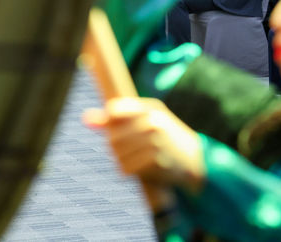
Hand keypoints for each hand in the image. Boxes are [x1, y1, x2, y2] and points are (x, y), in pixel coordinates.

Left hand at [84, 97, 204, 190]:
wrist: (195, 159)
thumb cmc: (167, 137)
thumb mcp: (148, 120)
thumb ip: (116, 119)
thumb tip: (85, 118)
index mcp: (151, 109)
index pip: (114, 111)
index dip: (110, 122)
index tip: (118, 130)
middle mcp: (152, 124)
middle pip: (112, 137)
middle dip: (116, 147)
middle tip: (129, 150)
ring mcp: (155, 143)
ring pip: (117, 154)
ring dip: (122, 160)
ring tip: (136, 159)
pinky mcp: (156, 161)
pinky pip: (126, 168)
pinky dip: (129, 171)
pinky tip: (140, 168)